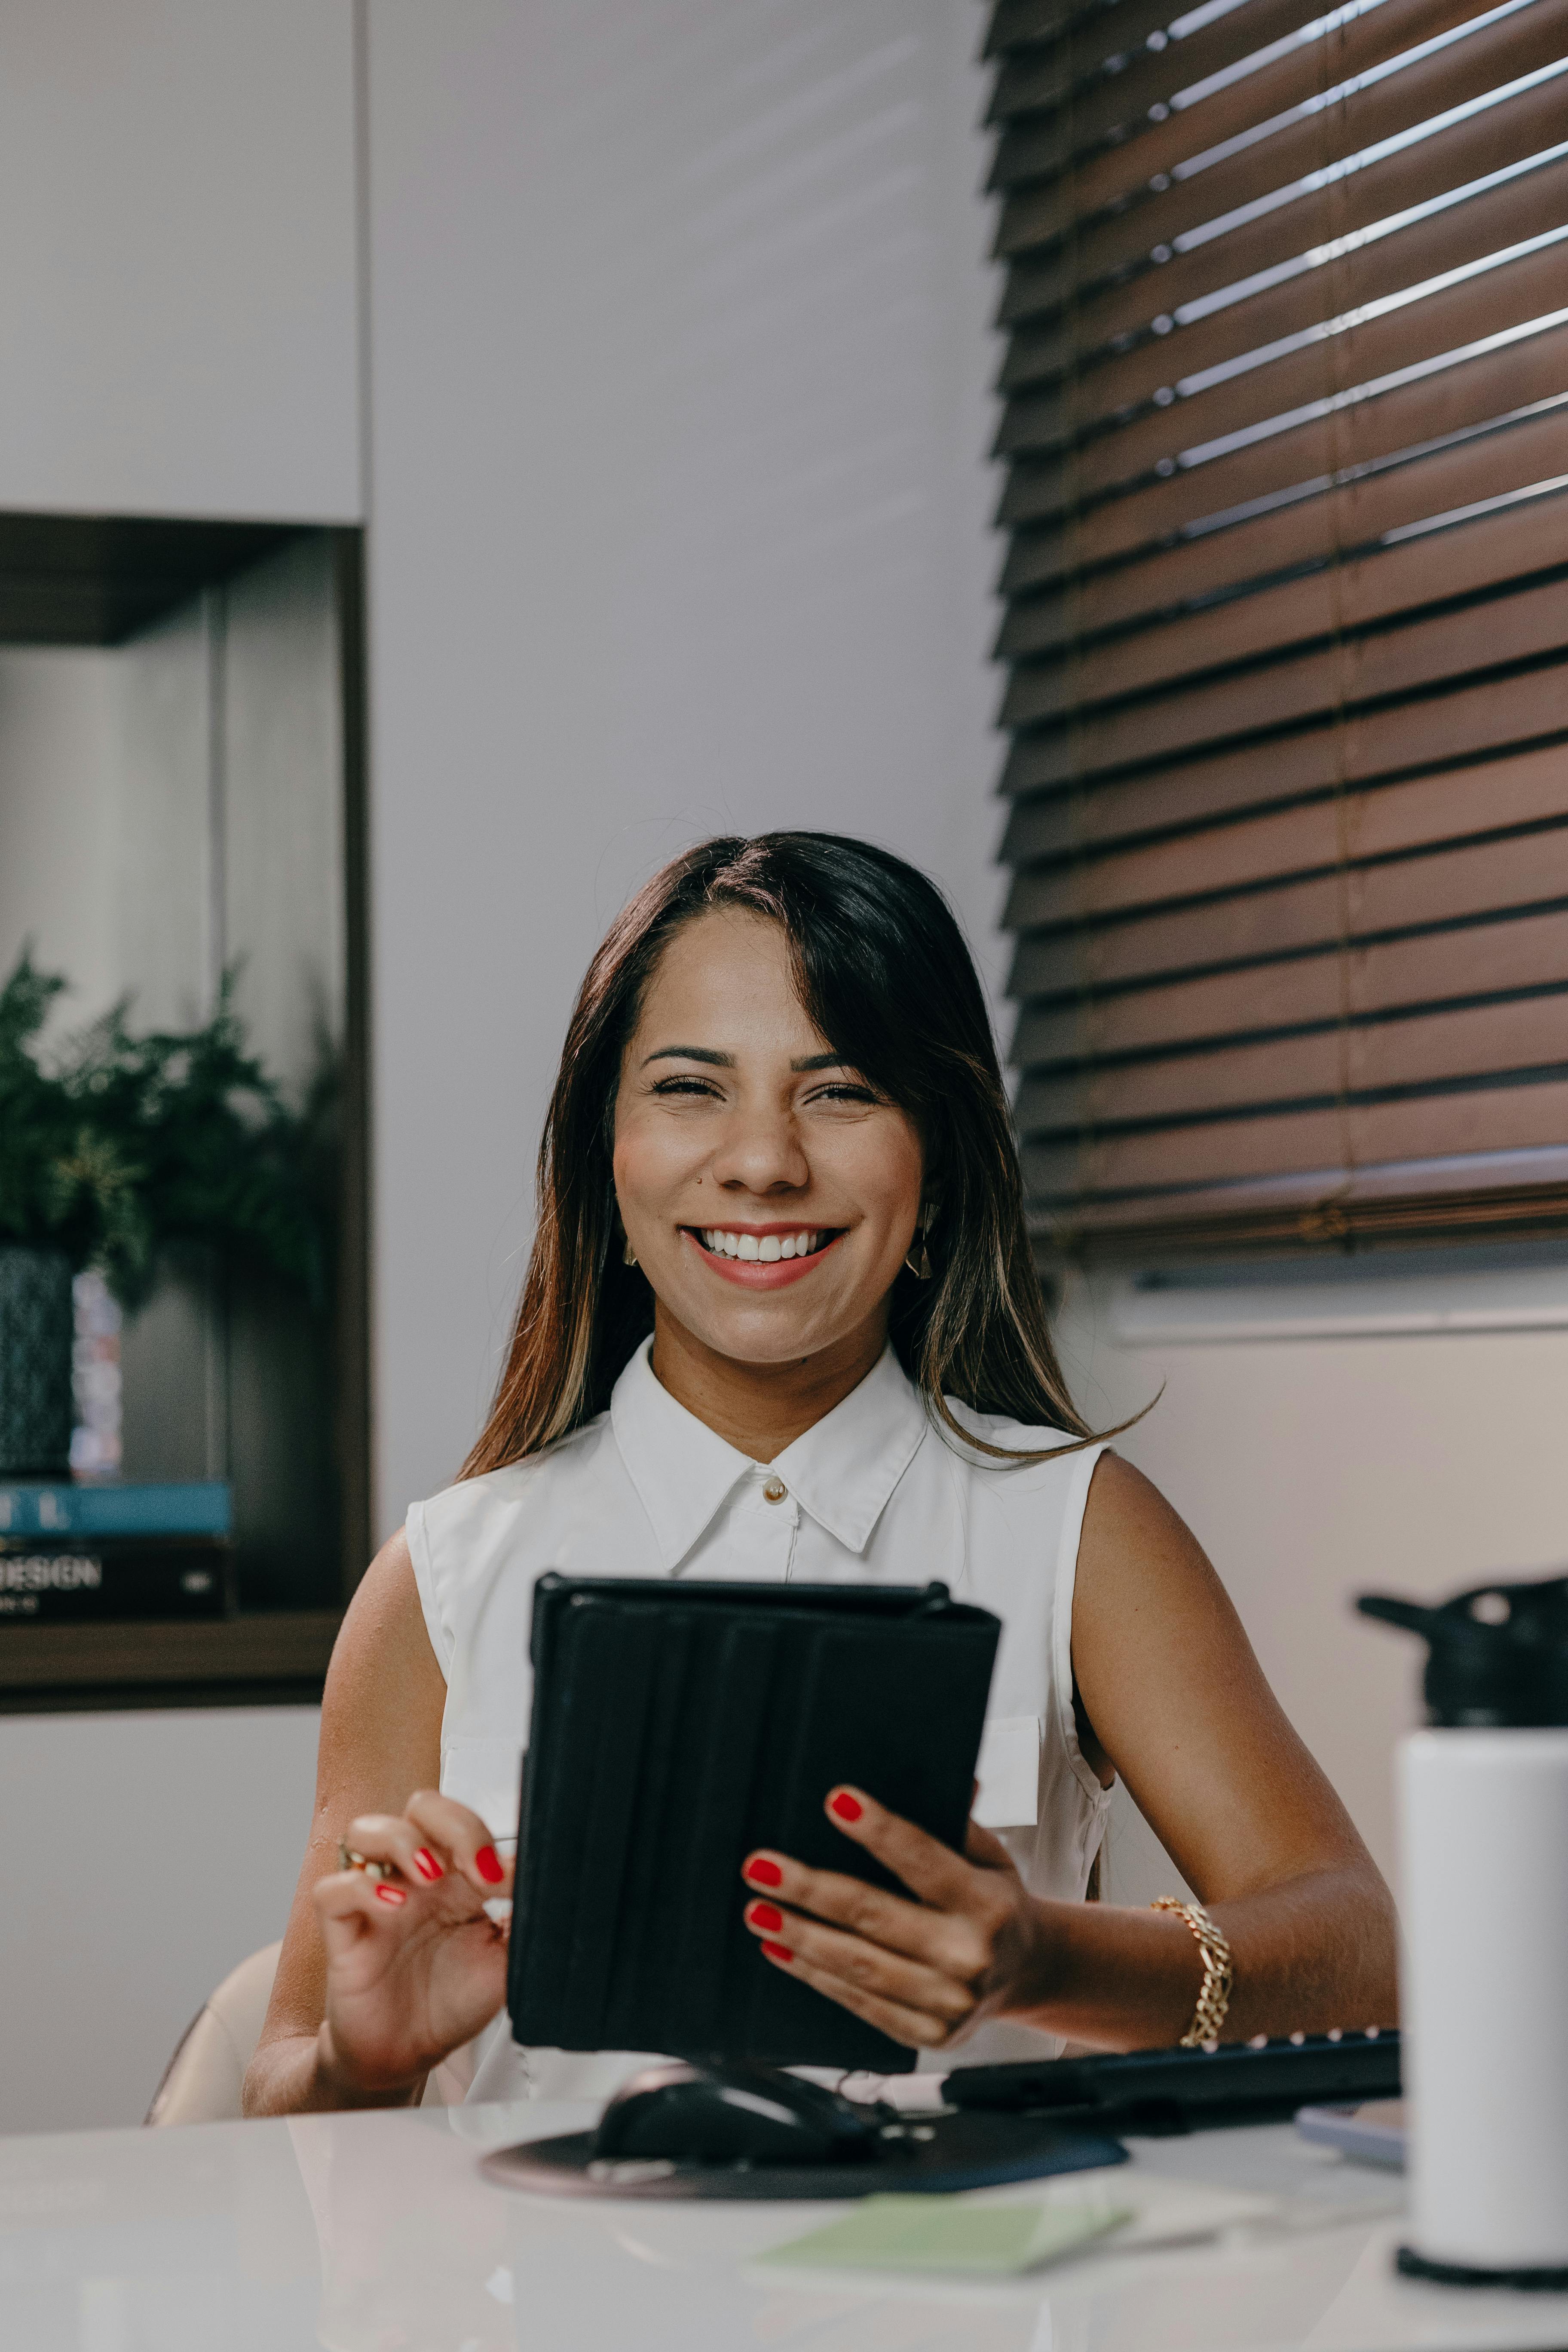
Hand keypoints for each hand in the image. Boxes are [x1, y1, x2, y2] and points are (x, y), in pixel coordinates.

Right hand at [312, 1792, 511, 2100]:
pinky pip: (332, 1889)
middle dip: (454, 1823)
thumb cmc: (452, 2003)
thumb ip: (526, 1924)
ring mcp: (376, 1898)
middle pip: (422, 1807)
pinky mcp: (343, 1929)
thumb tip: (550, 1884)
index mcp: (458, 1878)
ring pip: (367, 1830)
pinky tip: (392, 1904)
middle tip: (477, 1868)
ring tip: (430, 1876)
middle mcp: (416, 1878)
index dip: (491, 1839)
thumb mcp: (505, 1965)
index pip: (469, 1823)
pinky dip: (360, 1887)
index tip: (509, 1878)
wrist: (408, 2055)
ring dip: (402, 1841)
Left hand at [739, 1785, 1052, 2049]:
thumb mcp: (992, 1856)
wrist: (1030, 1973)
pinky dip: (815, 1976)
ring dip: (799, 1937)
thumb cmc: (996, 1900)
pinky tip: (781, 1952)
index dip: (878, 1831)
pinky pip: (861, 2003)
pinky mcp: (930, 2035)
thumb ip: (960, 1823)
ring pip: (857, 1966)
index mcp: (988, 1904)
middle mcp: (970, 1956)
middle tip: (760, 1867)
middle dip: (808, 1890)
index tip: (835, 1802)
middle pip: (873, 1916)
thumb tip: (949, 1781)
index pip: (923, 1860)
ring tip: (758, 1911)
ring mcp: (949, 2003)